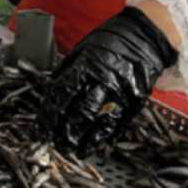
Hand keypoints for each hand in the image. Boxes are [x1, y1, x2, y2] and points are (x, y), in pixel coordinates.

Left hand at [39, 7, 177, 157]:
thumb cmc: (112, 41)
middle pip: (78, 113)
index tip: (41, 128)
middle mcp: (102, 81)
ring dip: (81, 139)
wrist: (146, 37)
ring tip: (71, 150)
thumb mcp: (83, 49)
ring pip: (96, 123)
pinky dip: (102, 138)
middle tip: (55, 143)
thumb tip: (52, 93)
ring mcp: (119, 93)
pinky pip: (115, 125)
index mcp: (86, 66)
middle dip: (64, 132)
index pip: (62, 95)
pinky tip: (92, 146)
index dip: (49, 115)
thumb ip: (68, 71)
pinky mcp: (133, 103)